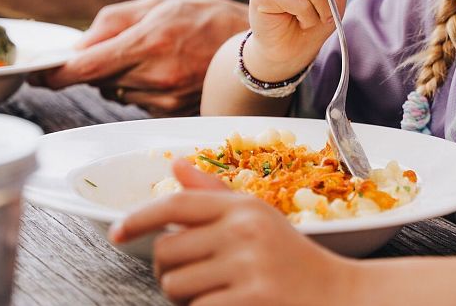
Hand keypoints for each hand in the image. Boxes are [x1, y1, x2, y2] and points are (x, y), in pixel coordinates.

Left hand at [35, 0, 247, 115]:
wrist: (255, 44)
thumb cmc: (207, 17)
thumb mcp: (159, 3)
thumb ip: (113, 21)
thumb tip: (78, 46)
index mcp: (148, 42)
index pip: (86, 68)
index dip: (55, 75)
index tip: (39, 76)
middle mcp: (156, 75)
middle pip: (99, 82)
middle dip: (98, 66)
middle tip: (120, 47)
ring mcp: (167, 98)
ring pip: (118, 94)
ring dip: (121, 77)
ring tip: (153, 55)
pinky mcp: (176, 112)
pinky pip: (140, 103)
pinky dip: (142, 88)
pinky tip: (166, 70)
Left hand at [112, 158, 361, 304]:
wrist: (339, 296)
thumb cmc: (293, 261)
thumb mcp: (258, 219)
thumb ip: (214, 195)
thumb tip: (175, 163)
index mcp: (243, 207)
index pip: (176, 204)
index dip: (138, 218)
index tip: (115, 233)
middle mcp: (244, 230)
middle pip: (165, 253)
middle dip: (170, 273)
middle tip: (197, 281)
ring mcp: (248, 266)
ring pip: (176, 286)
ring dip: (187, 300)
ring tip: (218, 296)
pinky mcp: (252, 300)